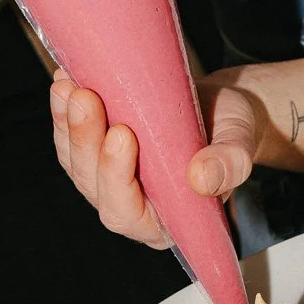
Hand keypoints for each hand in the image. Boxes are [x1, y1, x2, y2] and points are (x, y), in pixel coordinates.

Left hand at [50, 73, 256, 246]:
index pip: (127, 213)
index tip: (123, 134)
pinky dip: (63, 113)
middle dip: (85, 142)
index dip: (116, 178)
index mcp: (166, 221)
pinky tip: (63, 82)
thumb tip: (201, 178)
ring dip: (69, 125)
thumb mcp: (240, 144)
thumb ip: (229, 165)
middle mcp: (131, 206)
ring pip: (76, 162)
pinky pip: (70, 140)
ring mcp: (109, 180)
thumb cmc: (231, 133)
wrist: (220, 107)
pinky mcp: (98, 153)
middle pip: (93, 185)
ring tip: (69, 87)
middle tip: (86, 99)